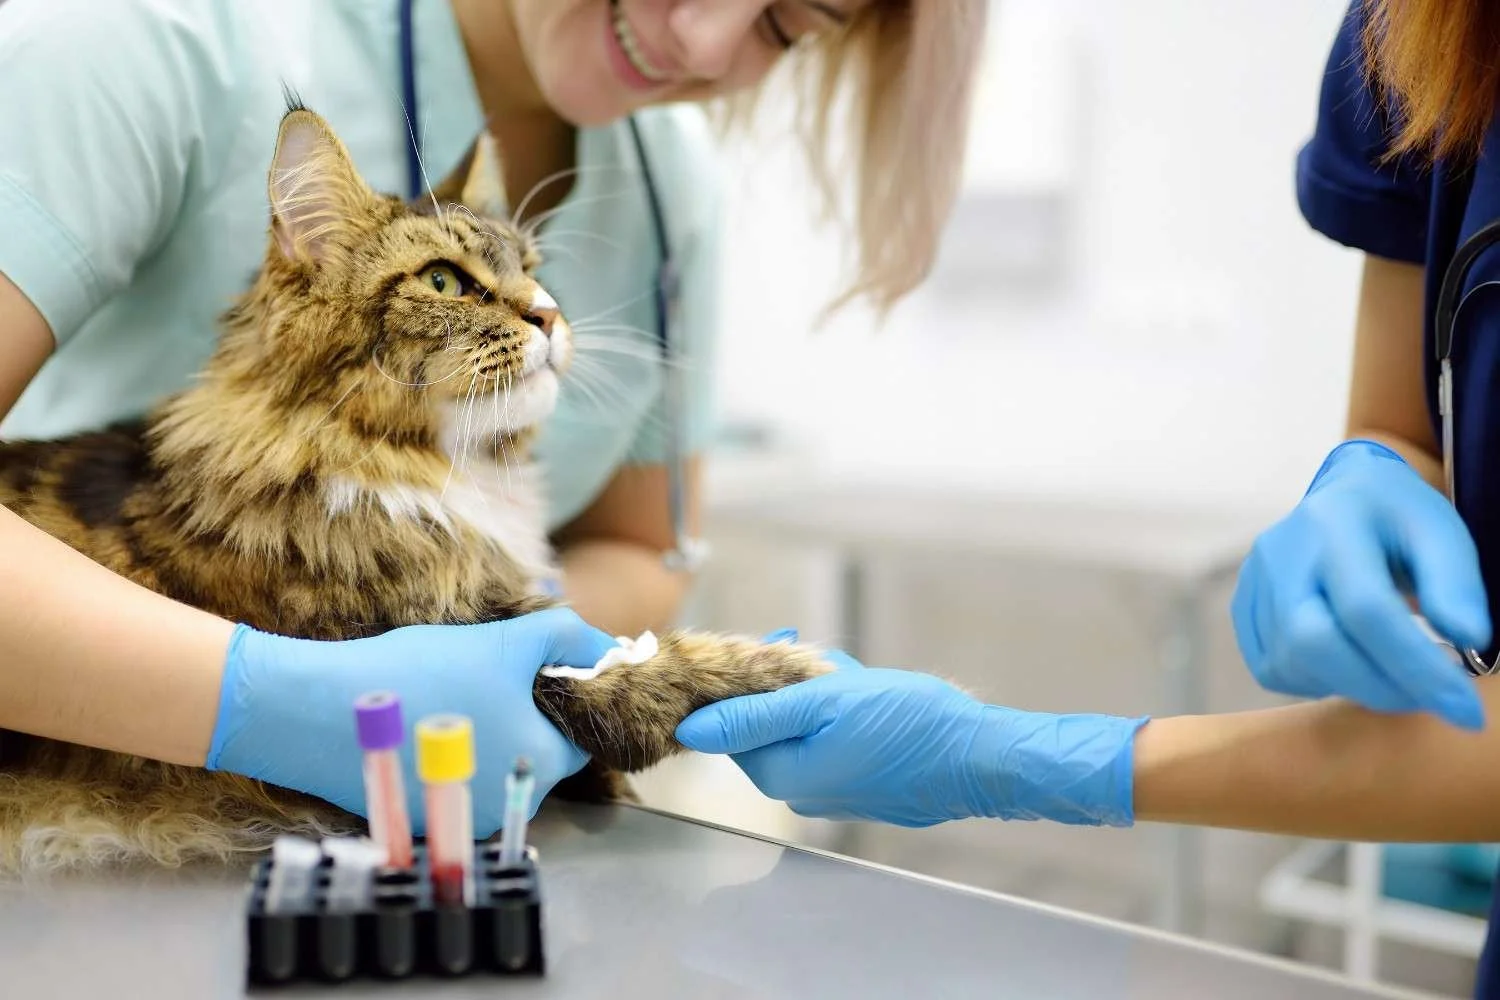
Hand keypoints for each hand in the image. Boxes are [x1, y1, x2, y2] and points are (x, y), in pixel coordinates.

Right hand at [206, 608, 615, 836]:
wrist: (314, 709)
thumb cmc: (419, 673)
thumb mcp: (504, 641)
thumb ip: (565, 639)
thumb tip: (608, 648)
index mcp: (538, 765)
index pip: (580, 737)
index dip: (563, 700)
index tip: (532, 673)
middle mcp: (508, 804)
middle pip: (538, 754)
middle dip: (522, 717)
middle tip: (483, 677)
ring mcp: (462, 818)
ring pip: (495, 767)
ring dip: (484, 734)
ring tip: (447, 696)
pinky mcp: (422, 821)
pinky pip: (454, 783)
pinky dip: (446, 756)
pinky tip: (419, 722)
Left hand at [675, 655, 1147, 827]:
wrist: (980, 758)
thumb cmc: (908, 724)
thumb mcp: (823, 703)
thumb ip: (752, 716)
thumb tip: (691, 728)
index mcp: (781, 774)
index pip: (726, 729)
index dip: (739, 684)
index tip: (762, 651)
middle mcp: (800, 793)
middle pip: (765, 726)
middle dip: (786, 685)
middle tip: (817, 660)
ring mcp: (833, 792)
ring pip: (802, 727)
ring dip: (816, 694)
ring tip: (850, 677)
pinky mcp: (861, 785)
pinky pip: (830, 740)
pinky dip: (840, 713)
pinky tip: (867, 695)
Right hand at [1231, 439, 1490, 729]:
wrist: (1344, 494)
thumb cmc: (1398, 517)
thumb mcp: (1443, 533)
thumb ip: (1457, 584)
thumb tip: (1467, 640)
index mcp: (1333, 524)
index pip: (1366, 608)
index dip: (1415, 667)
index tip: (1465, 711)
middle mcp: (1280, 553)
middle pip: (1312, 642)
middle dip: (1378, 687)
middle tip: (1430, 700)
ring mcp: (1253, 582)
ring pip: (1291, 664)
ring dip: (1352, 686)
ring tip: (1392, 673)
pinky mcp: (1242, 609)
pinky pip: (1272, 669)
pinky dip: (1316, 681)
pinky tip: (1349, 662)